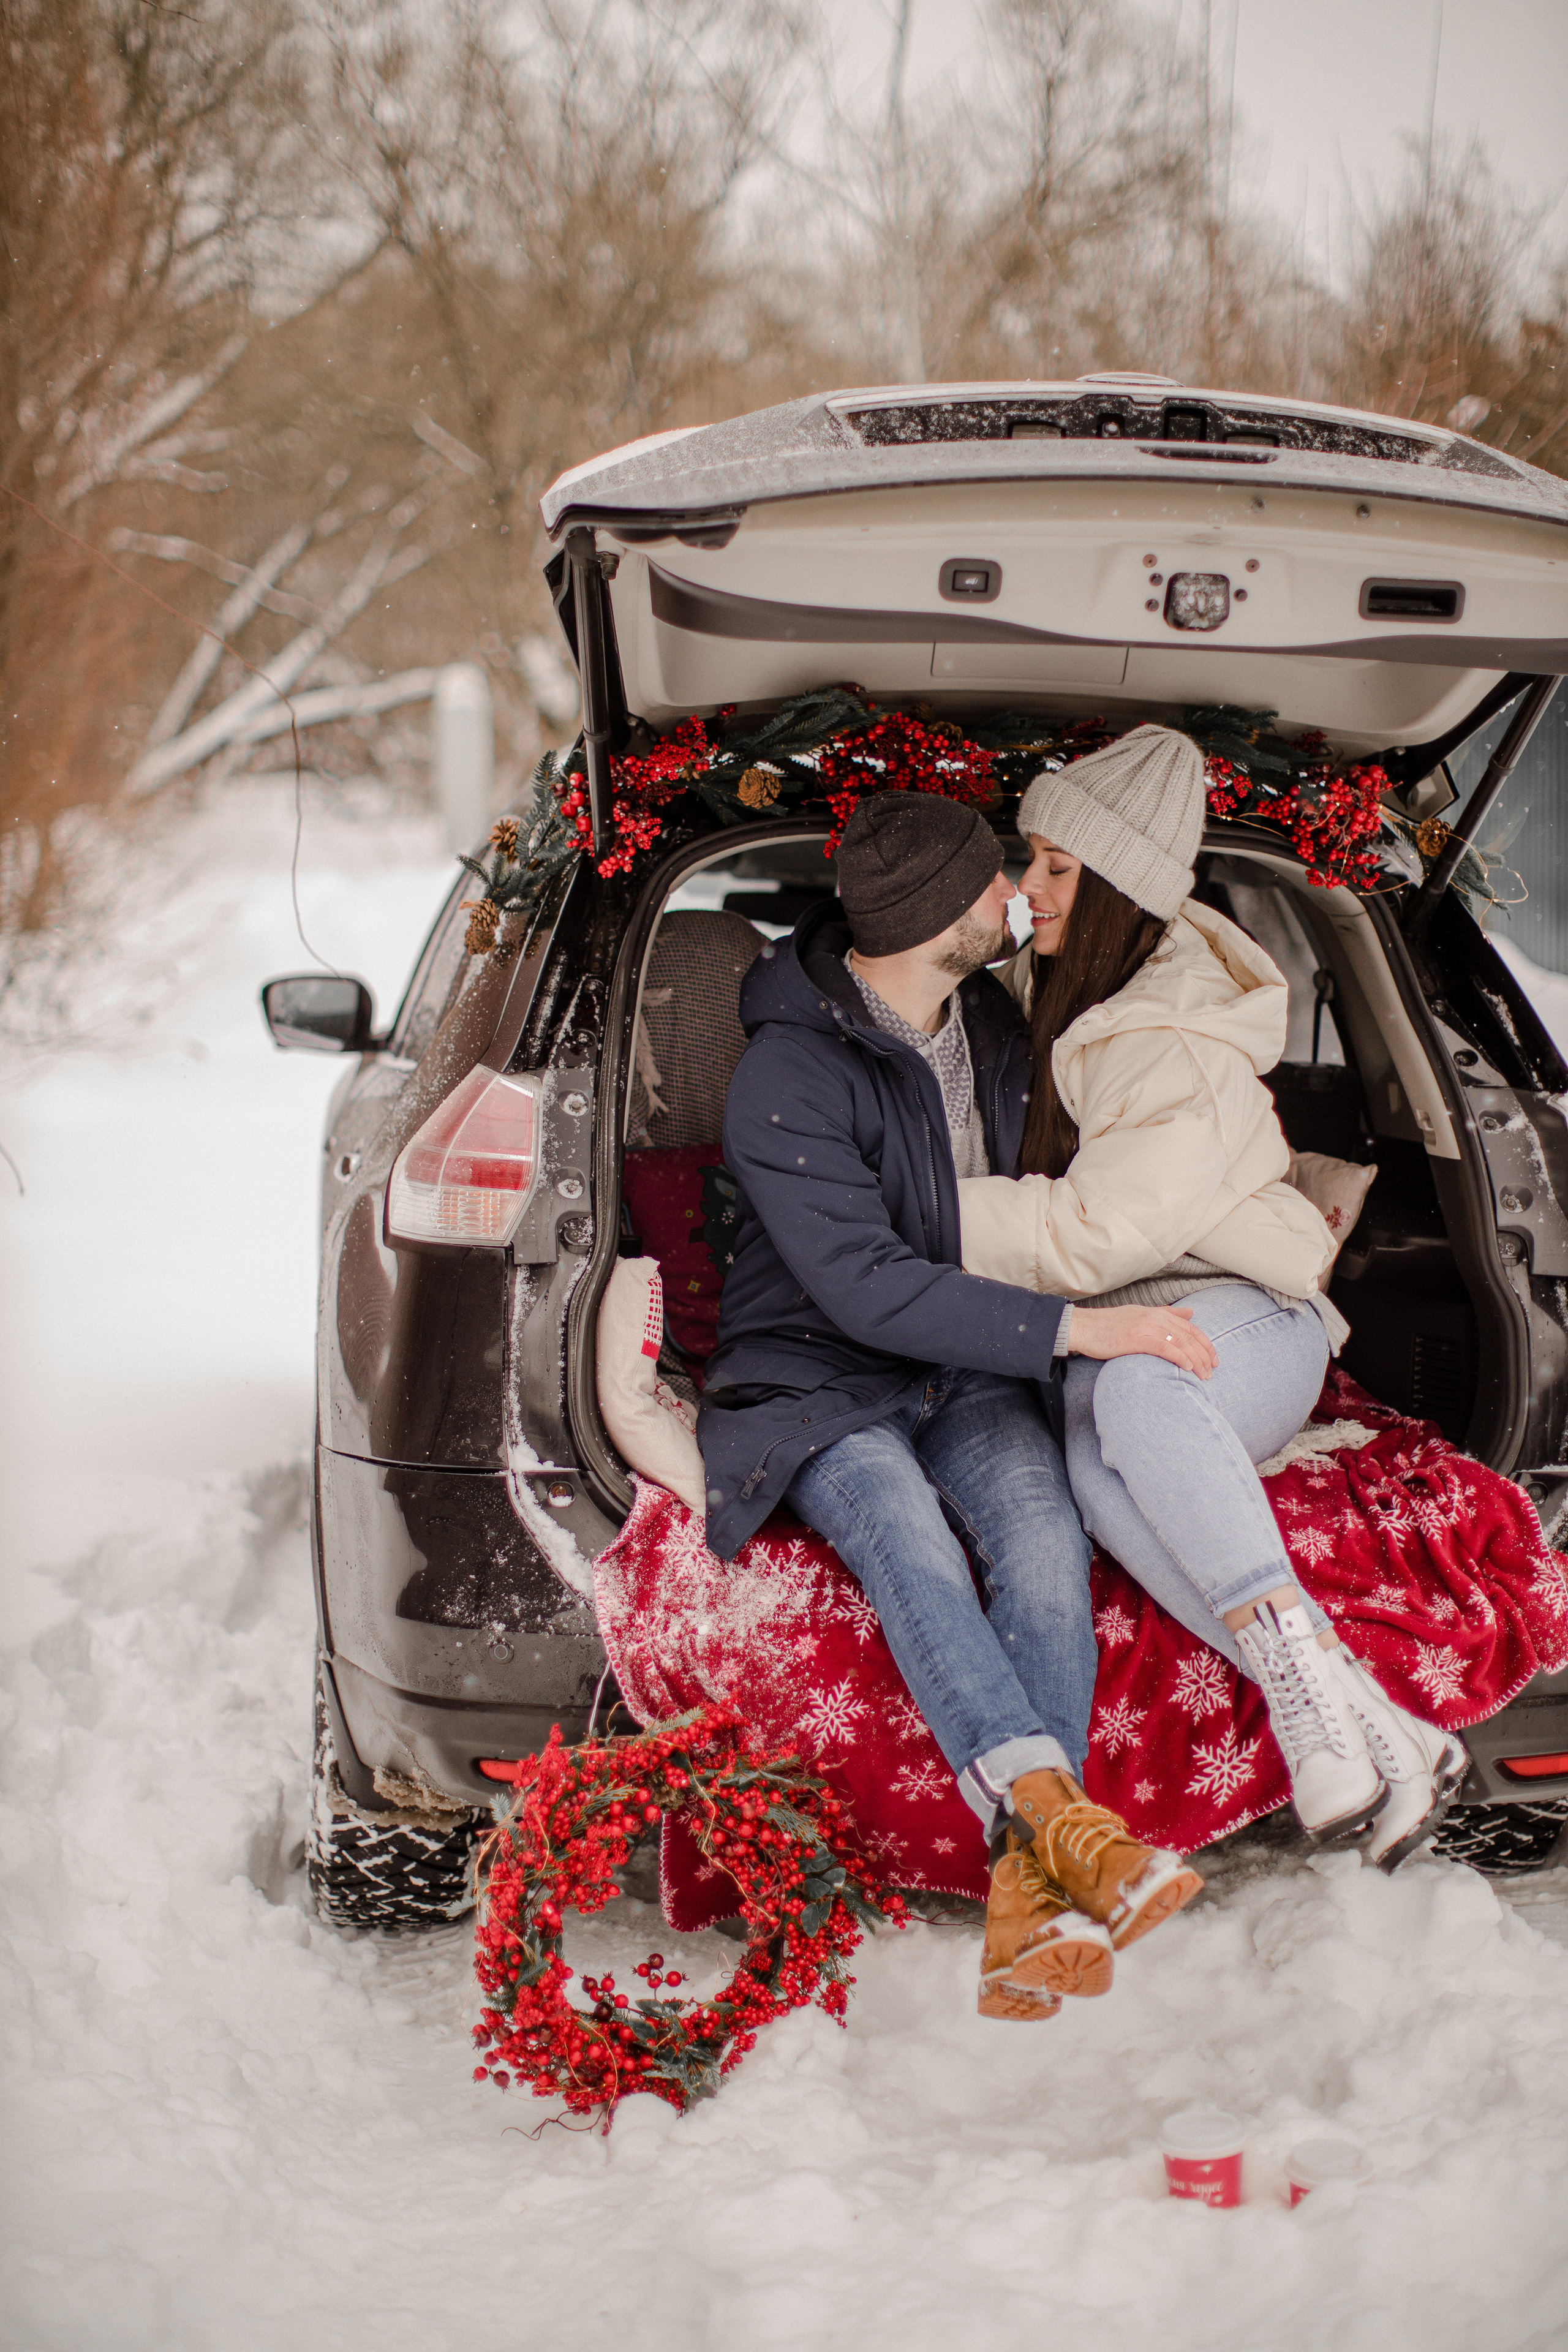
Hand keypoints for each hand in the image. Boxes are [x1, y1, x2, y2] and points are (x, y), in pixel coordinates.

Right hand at [1067, 1303, 1217, 1377]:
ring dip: (1196, 1360)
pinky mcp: (1137, 1339)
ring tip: (1204, 1375)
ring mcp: (1146, 1327)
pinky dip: (1179, 1357)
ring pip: (1181, 1342)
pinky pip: (1164, 1347)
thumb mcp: (1140, 1315)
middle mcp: (1155, 1317)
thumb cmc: (1108, 1325)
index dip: (1205, 1343)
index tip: (1214, 1358)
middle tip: (1212, 1370)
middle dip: (1205, 1354)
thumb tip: (1190, 1312)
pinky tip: (1187, 1368)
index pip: (1190, 1327)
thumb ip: (1166, 1314)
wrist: (1083, 1327)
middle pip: (1189, 1335)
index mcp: (1157, 1312)